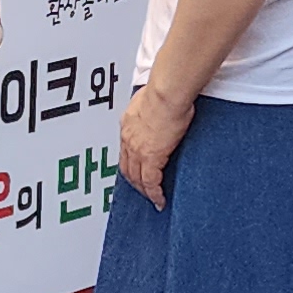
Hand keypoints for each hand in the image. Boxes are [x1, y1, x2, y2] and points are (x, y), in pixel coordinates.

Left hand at [117, 82, 193, 209]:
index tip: (136, 169)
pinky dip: (154, 193)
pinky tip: (159, 200)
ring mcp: (138, 150)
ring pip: (136, 178)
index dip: (130, 162)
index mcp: (128, 124)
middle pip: (127, 167)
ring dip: (143, 190)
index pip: (125, 150)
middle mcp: (128, 139)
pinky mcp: (151, 158)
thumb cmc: (163, 92)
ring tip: (151, 198)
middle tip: (141, 190)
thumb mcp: (151, 100)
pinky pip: (151, 183)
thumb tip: (159, 108)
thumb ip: (151, 109)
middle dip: (134, 181)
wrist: (166, 94)